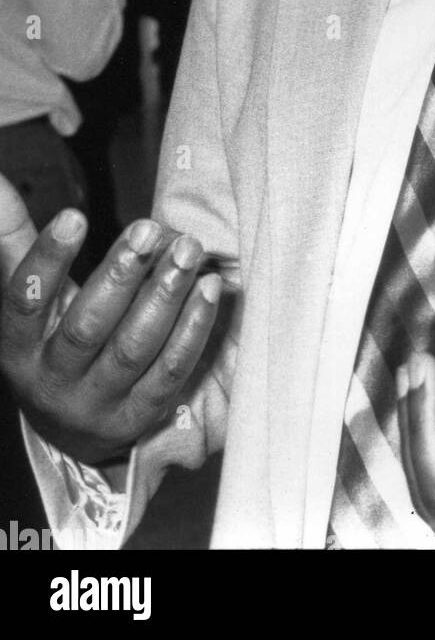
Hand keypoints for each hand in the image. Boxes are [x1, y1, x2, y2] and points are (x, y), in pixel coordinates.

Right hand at [0, 172, 221, 465]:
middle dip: (121, 274)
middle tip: (150, 228)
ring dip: (165, 295)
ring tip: (189, 249)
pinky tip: (209, 287)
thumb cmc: (51, 338)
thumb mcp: (30, 299)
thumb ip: (15, 240)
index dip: (48, 259)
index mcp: (18, 347)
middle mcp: (53, 381)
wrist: (72, 426)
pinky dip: (193, 328)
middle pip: (87, 327)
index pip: (25, 303)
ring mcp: (98, 404)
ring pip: (134, 348)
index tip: (75, 214)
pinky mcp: (140, 417)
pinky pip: (171, 371)